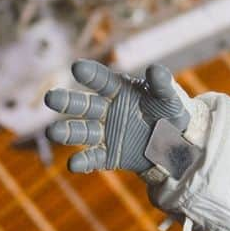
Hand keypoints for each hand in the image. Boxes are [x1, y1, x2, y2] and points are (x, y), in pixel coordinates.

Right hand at [44, 60, 191, 174]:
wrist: (179, 142)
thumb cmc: (172, 112)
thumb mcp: (170, 98)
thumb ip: (162, 84)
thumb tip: (155, 68)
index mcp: (121, 90)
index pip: (103, 81)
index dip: (91, 74)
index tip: (77, 67)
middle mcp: (108, 110)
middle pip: (84, 105)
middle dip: (67, 101)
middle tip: (50, 97)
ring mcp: (107, 132)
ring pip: (82, 131)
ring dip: (67, 132)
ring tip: (52, 132)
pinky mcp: (110, 154)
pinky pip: (94, 157)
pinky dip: (83, 161)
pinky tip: (74, 164)